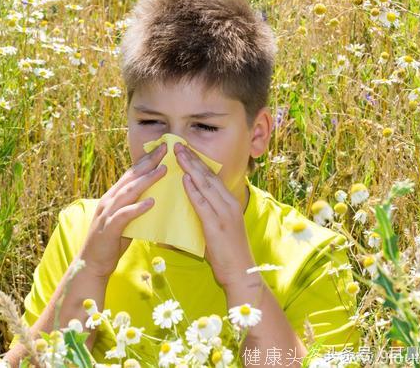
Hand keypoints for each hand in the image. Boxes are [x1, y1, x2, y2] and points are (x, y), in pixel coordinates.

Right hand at [78, 142, 167, 278]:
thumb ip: (135, 207)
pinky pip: (125, 215)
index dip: (146, 160)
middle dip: (148, 162)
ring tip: (163, 170)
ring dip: (147, 180)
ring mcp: (108, 213)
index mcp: (113, 197)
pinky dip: (138, 208)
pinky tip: (151, 202)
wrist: (92, 263)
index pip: (131, 174)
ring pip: (129, 192)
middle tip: (165, 150)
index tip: (161, 149)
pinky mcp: (109, 228)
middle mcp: (110, 200)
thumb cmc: (111, 242)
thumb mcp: (125, 220)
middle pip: (131, 177)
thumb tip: (153, 198)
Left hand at [174, 142, 255, 287]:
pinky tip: (184, 178)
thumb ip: (206, 215)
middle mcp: (229, 204)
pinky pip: (203, 204)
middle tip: (178, 144)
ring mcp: (224, 214)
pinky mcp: (217, 226)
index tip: (185, 150)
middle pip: (208, 176)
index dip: (199, 162)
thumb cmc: (228, 255)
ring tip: (178, 154)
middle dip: (192, 159)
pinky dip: (193, 190)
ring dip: (190, 168)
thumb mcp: (218, 229)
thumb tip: (189, 206)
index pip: (212, 177)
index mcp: (230, 203)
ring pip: (205, 185)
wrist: (241, 274)